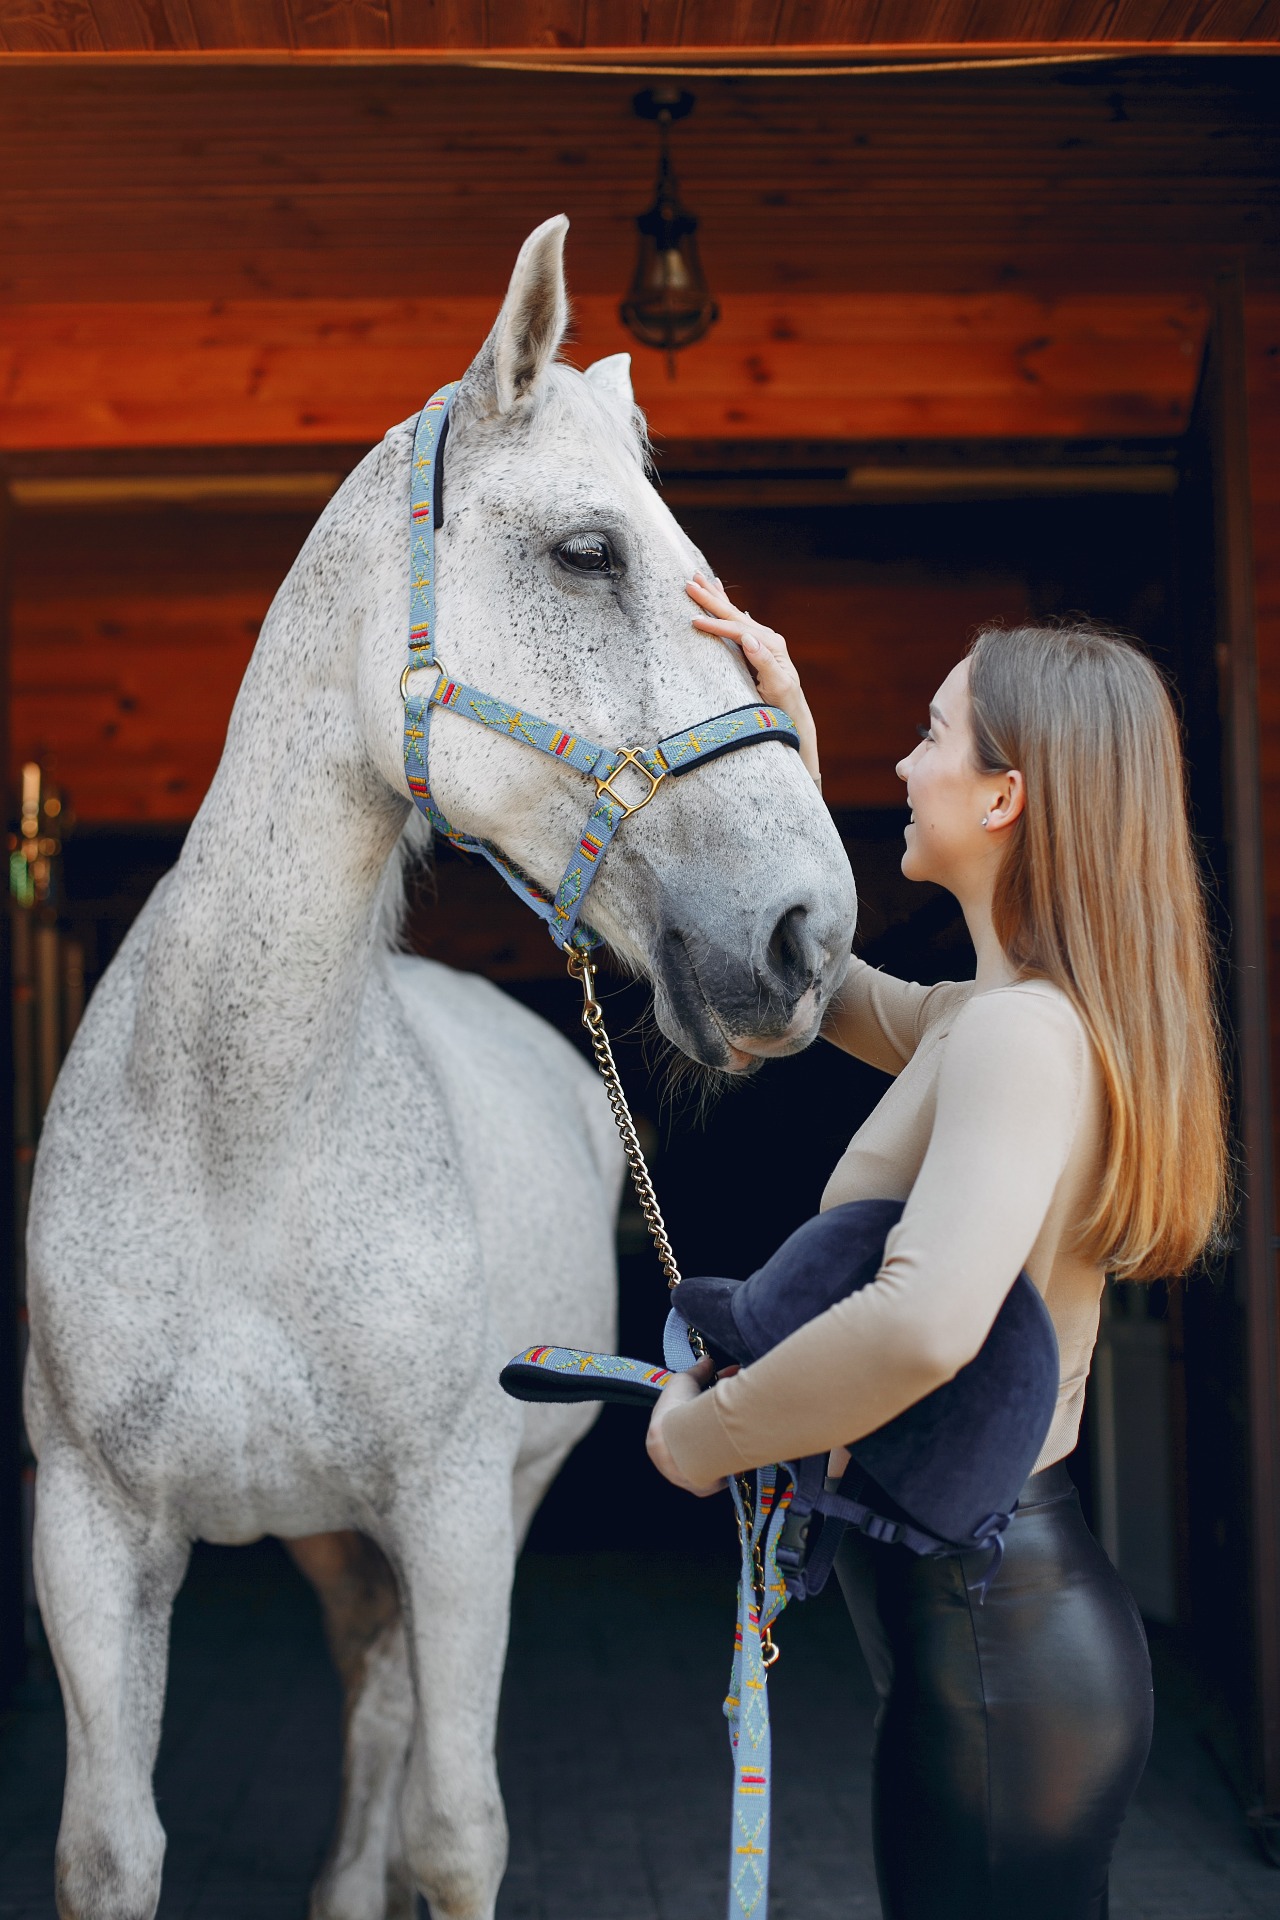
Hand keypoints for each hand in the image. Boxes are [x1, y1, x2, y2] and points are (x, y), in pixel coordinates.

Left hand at [645, 1356, 724, 1496]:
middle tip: (730, 1423)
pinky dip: (728, 1470)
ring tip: (738, 1438)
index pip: (681, 1428)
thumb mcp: (685, 1381)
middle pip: (694, 1450)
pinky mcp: (703, 1488)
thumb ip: (697, 1372)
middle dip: (711, 1436)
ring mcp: (685, 1477)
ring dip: (720, 1454)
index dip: (697, 1416)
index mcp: (659, 1439)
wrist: (681, 1440)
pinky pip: (718, 1479)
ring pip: (706, 1466)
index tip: (715, 1407)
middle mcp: (670, 1463)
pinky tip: (739, 1458)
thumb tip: (708, 1360)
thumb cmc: (679, 1410)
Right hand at [686, 573, 820, 787]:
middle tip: (690, 581)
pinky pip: (737, 622)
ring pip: (734, 614)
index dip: (716, 625)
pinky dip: (727, 608)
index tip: (693, 620)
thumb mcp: (777, 687)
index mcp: (770, 645)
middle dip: (711, 598)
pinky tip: (723, 598)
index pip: (738, 630)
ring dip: (716, 597)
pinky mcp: (756, 647)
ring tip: (701, 579)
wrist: (793, 717)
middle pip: (735, 614)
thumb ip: (765, 663)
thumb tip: (748, 638)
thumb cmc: (783, 707)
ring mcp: (762, 641)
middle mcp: (767, 638)